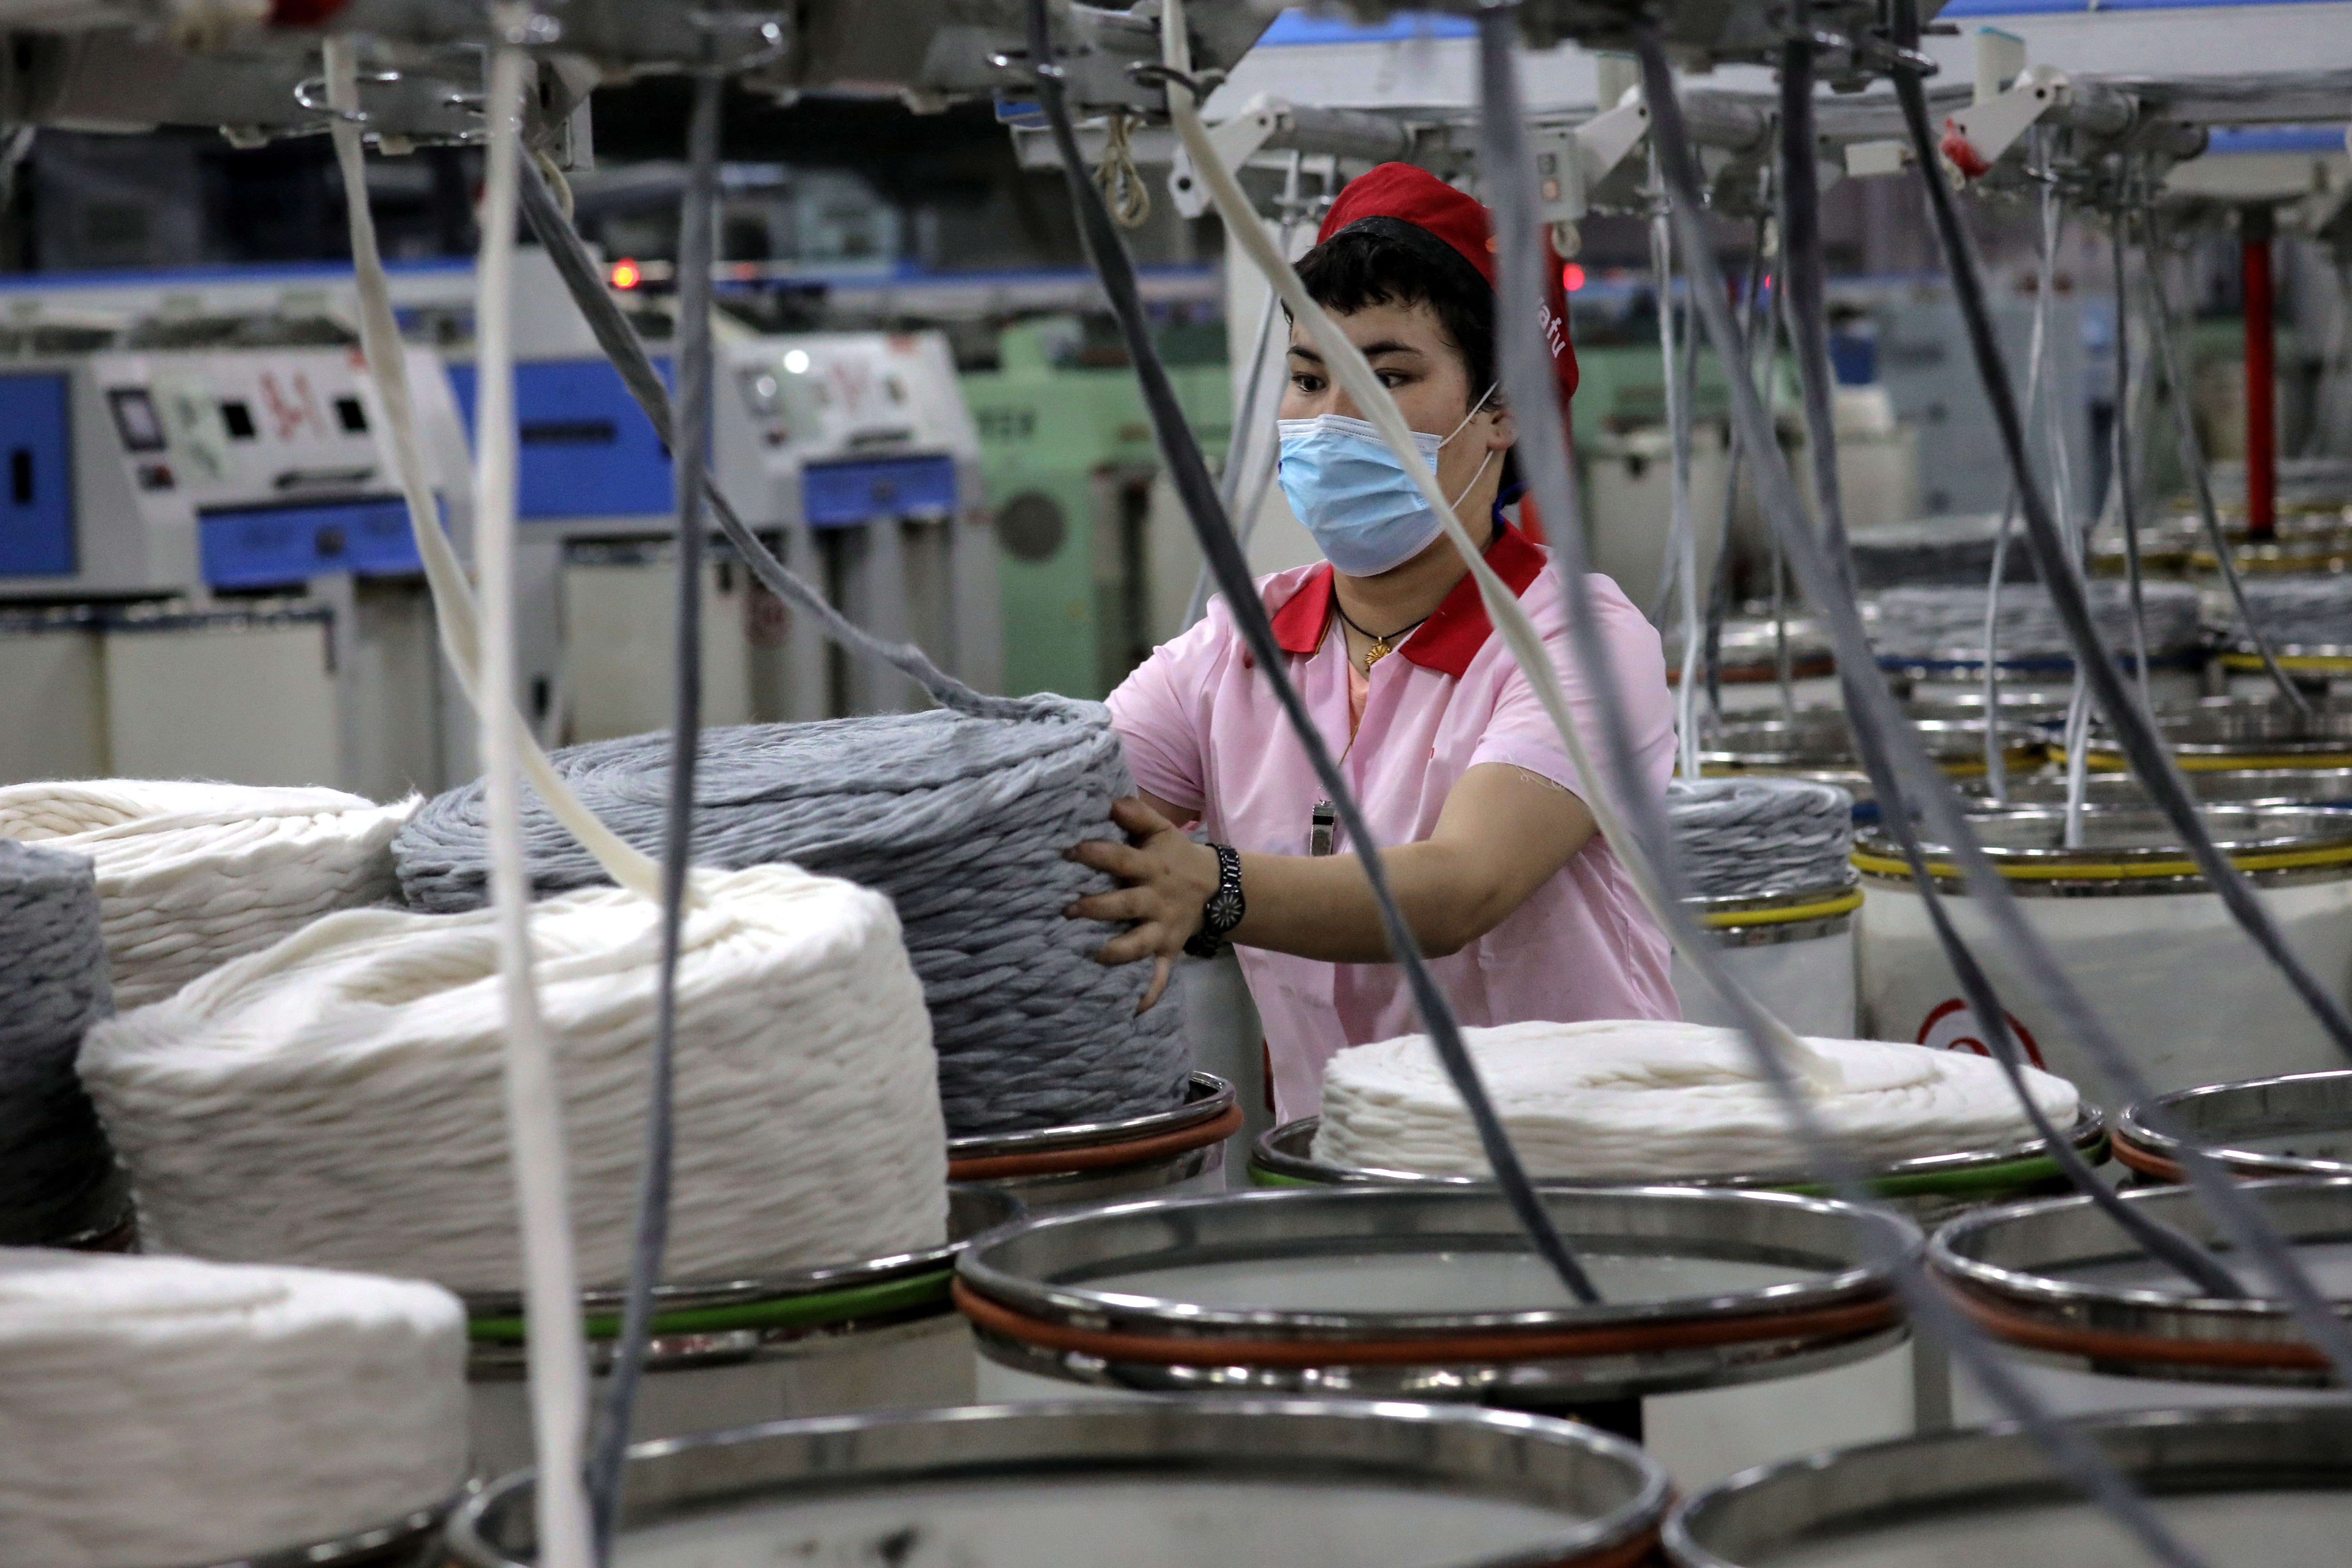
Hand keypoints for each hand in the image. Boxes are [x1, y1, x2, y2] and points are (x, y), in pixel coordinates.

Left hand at [1064, 796, 1221, 1012]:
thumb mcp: (1161, 830)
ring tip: (1092, 956)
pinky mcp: (1168, 951)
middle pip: (1125, 904)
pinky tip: (1133, 1009)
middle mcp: (1155, 899)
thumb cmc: (1173, 856)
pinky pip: (1161, 975)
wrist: (1216, 888)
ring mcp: (1162, 928)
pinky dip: (1149, 992)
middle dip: (1098, 908)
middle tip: (1068, 910)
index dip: (1096, 854)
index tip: (1069, 852)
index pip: (1121, 858)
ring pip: (1138, 944)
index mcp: (1150, 868)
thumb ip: (1137, 813)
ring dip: (1116, 952)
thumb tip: (1109, 799)